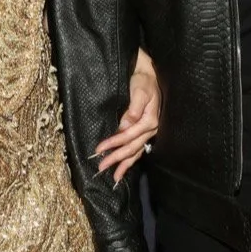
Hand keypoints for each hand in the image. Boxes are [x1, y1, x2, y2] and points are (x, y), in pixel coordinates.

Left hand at [93, 67, 160, 183]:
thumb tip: (124, 128)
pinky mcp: (147, 131)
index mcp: (150, 120)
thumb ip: (132, 111)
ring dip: (125, 164)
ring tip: (115, 177)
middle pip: (132, 147)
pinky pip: (139, 148)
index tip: (99, 150)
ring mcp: (150, 132)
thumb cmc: (143, 81)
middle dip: (116, 158)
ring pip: (137, 152)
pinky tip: (125, 166)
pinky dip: (132, 158)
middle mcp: (152, 129)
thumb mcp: (139, 93)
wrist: (150, 74)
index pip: (128, 136)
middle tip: (101, 168)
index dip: (113, 144)